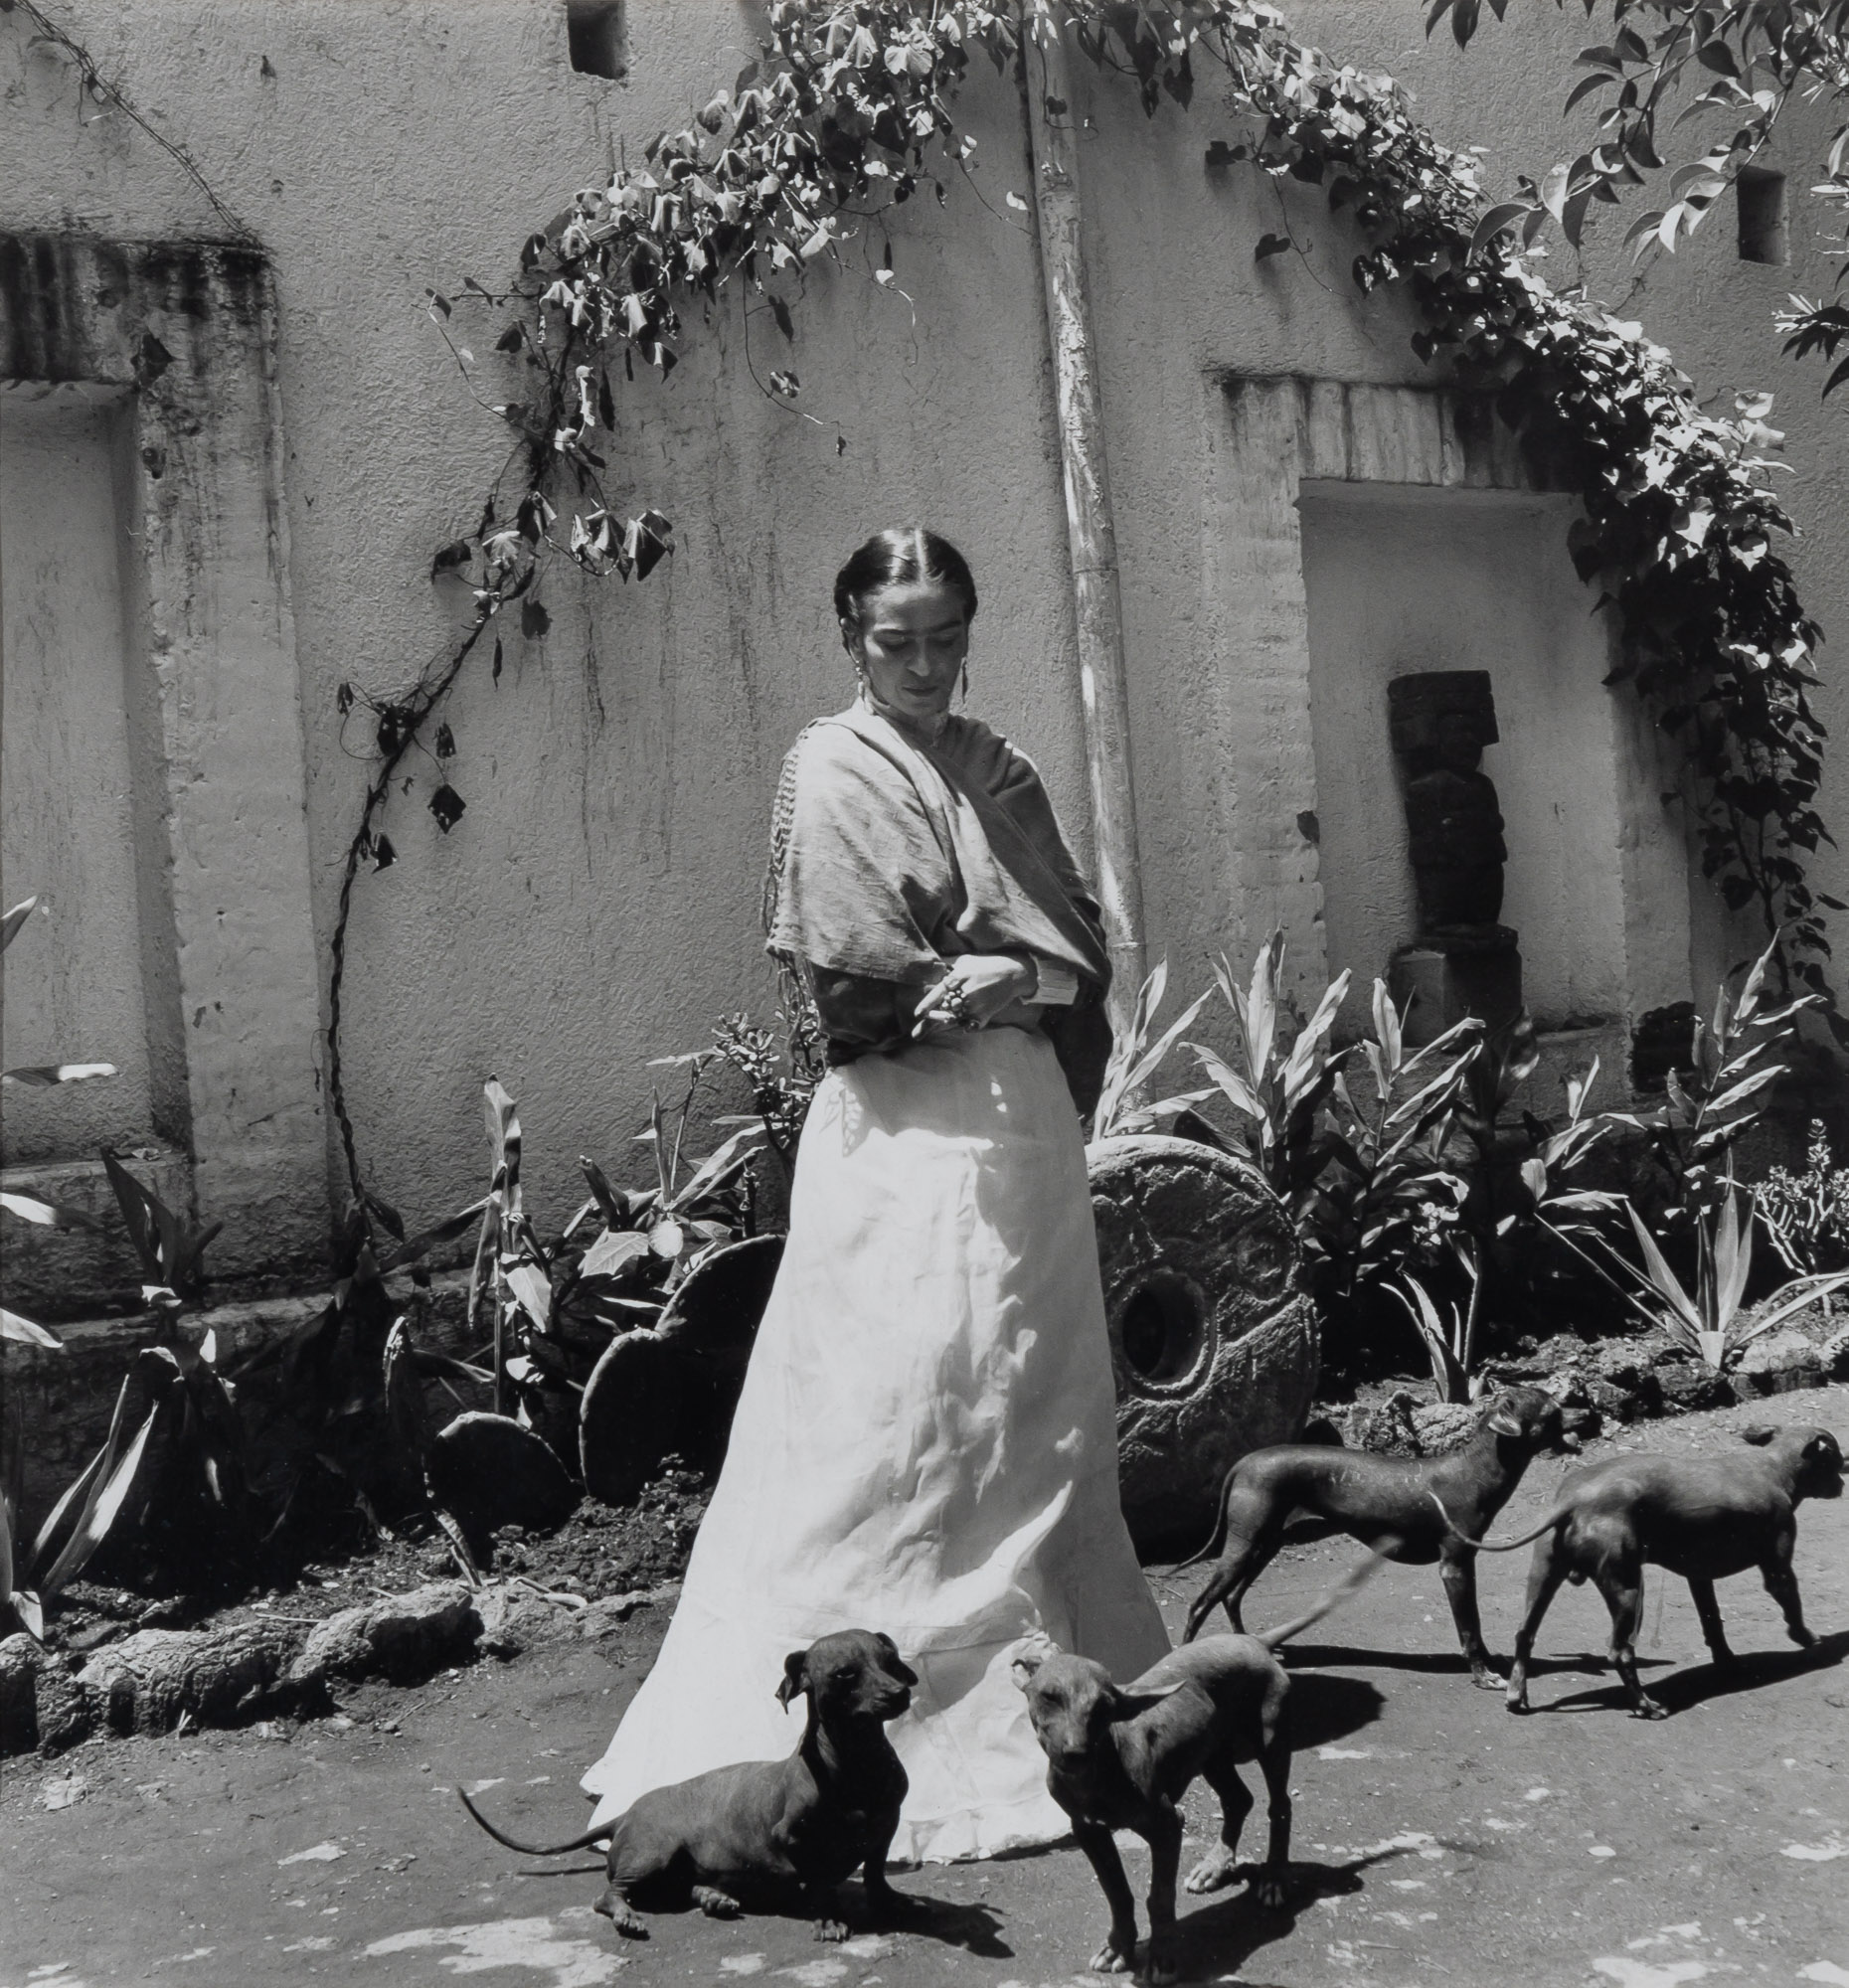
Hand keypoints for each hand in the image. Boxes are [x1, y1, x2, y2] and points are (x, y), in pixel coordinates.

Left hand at [911, 955, 1035, 1037]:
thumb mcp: (965, 961)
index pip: (938, 993)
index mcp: (958, 977)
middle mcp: (965, 992)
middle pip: (944, 1010)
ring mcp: (974, 1005)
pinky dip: (965, 1025)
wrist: (1012, 973)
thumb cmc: (986, 964)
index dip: (926, 1004)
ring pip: (954, 1019)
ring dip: (949, 1020)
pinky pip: (968, 1026)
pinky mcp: (983, 1014)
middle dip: (934, 1018)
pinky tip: (967, 1021)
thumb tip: (932, 974)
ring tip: (951, 1018)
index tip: (917, 1014)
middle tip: (923, 1028)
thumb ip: (948, 967)